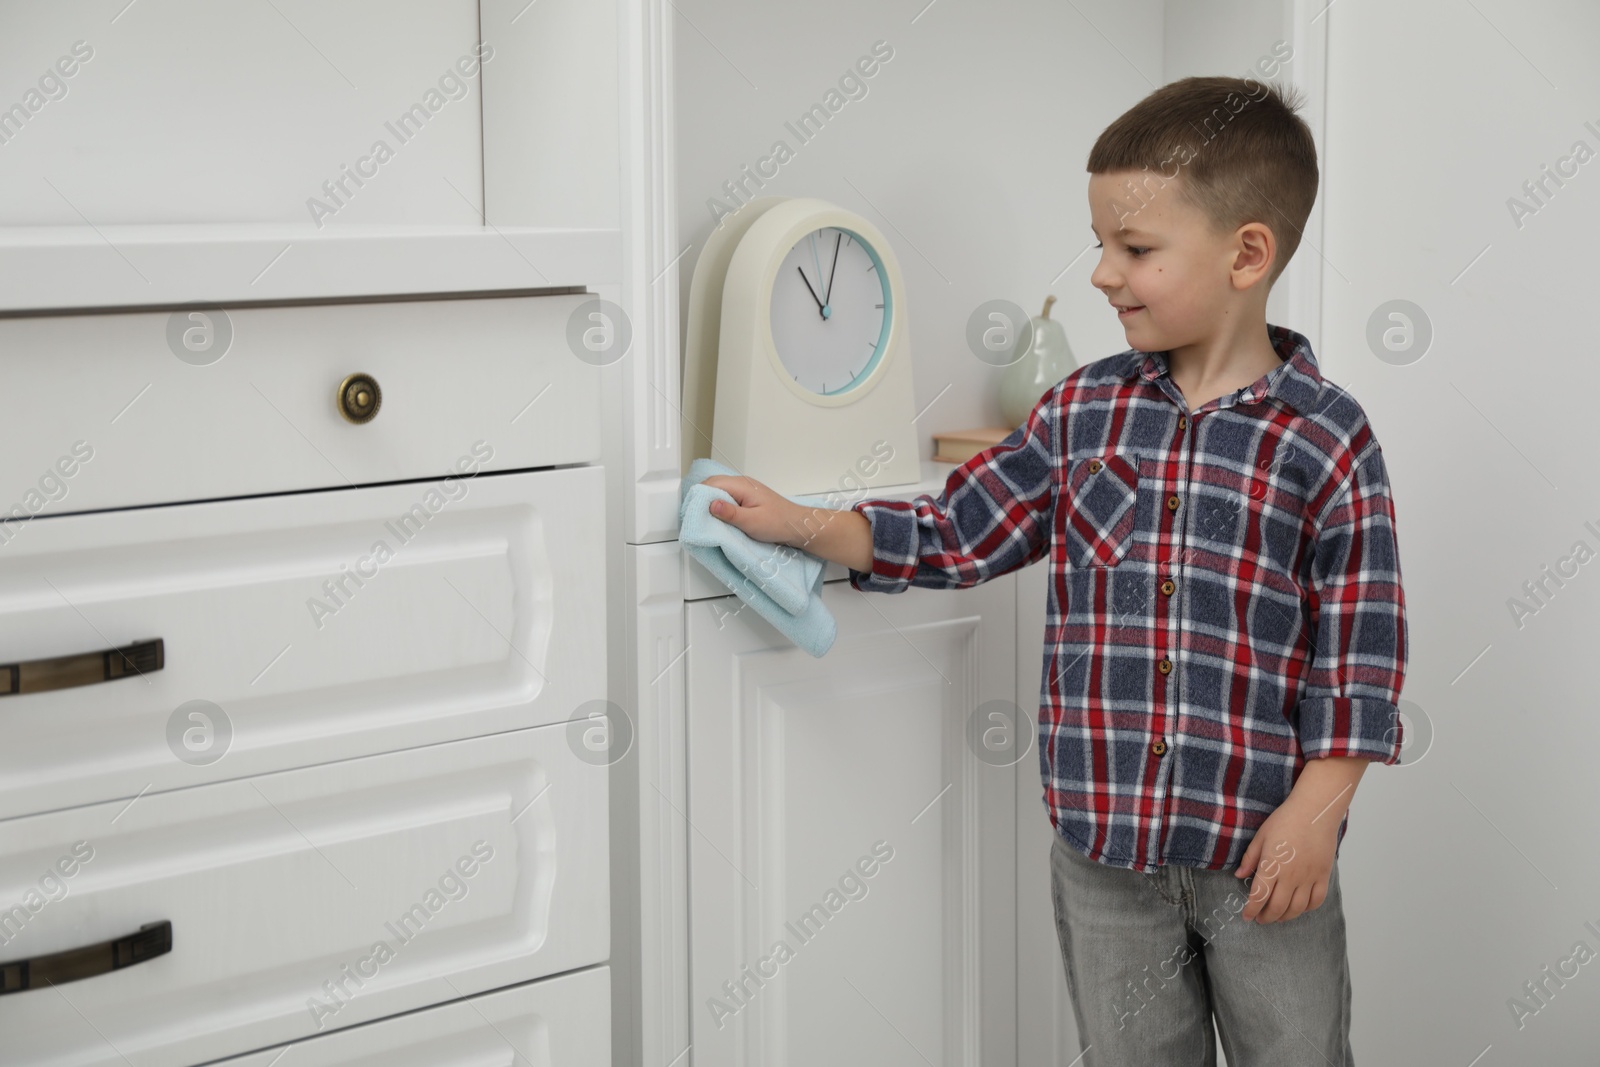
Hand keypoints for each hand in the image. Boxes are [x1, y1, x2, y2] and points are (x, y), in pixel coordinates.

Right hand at [701, 474, 812, 548]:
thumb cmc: (778, 523)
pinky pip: (727, 498)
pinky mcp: (746, 498)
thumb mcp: (752, 522)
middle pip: (712, 485)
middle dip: (702, 500)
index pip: (711, 483)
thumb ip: (730, 514)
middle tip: (696, 517)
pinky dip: (720, 506)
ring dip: (711, 503)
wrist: (797, 526)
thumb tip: (711, 504)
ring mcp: (744, 490)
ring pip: (719, 491)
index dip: (698, 496)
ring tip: (706, 519)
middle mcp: (742, 484)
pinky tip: (719, 518)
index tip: (692, 512)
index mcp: (741, 485)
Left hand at [1233, 798, 1336, 923]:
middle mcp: (1290, 875)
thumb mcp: (1261, 836)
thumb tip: (1239, 875)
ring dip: (1285, 917)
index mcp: (1272, 866)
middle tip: (1260, 919)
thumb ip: (1250, 858)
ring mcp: (1309, 877)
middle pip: (1277, 907)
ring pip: (1297, 908)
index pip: (1259, 897)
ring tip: (1277, 917)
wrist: (1314, 812)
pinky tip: (1299, 908)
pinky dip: (1307, 909)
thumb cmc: (1285, 821)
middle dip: (1266, 917)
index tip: (1246, 916)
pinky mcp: (1323, 875)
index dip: (1251, 910)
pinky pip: (1316, 900)